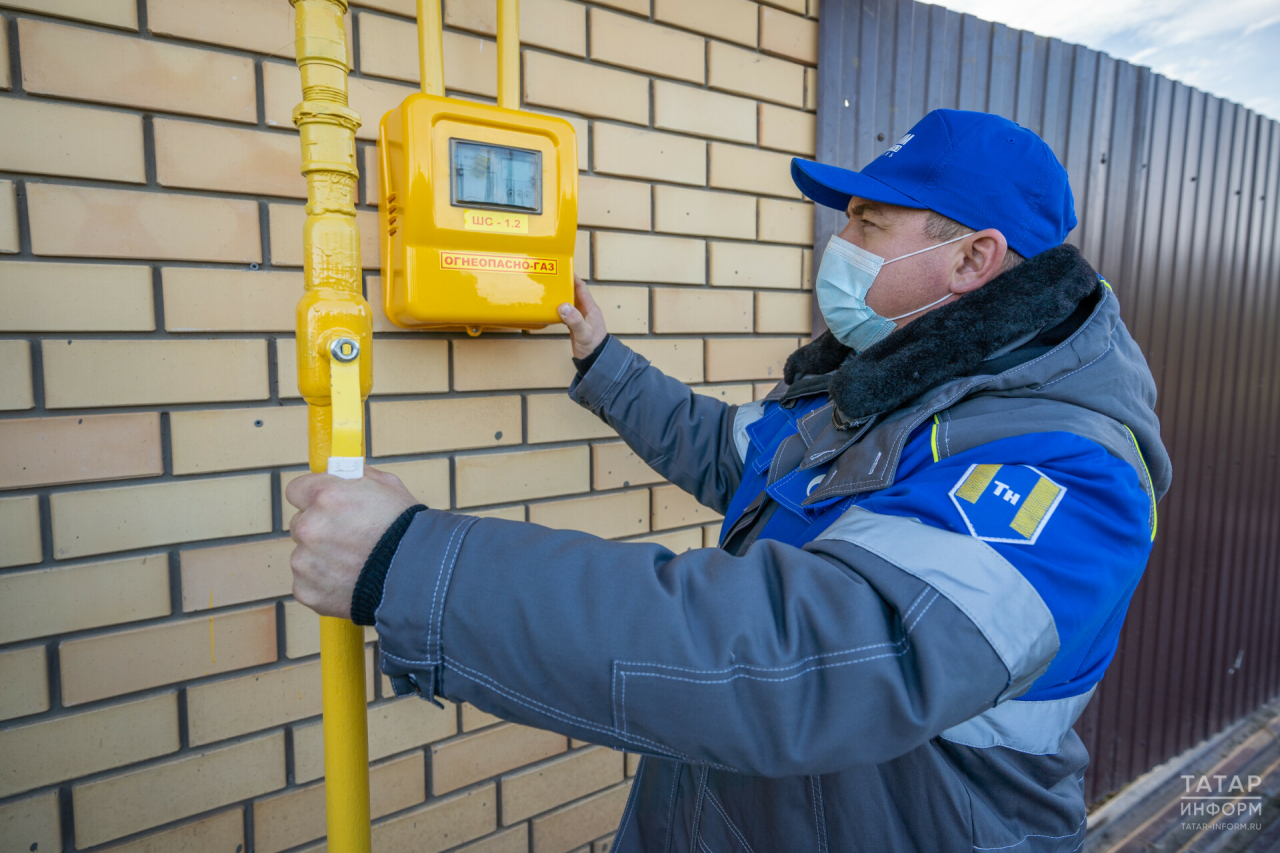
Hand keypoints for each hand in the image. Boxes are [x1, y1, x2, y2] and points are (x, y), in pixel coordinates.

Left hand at [286, 466, 416, 618]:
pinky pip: (308, 583)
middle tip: (349, 539)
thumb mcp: (388, 487)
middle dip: (320, 530)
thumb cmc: (407, 529)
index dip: (313, 498)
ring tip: (356, 565)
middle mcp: (309, 527)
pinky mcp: (306, 590)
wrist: (418, 576)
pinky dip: (325, 584)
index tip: (326, 507)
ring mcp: (305, 561)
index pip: (296, 490)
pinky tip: (351, 583)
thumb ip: (356, 477)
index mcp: (325, 495)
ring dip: (322, 559)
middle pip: (300, 525)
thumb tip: (340, 473)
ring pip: (304, 555)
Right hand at [558, 275, 607, 359]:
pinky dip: (559, 308)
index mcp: (590, 309)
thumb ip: (575, 320)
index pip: (581, 288)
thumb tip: (563, 306)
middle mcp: (586, 310)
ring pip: (569, 302)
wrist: (595, 361)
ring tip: (548, 291)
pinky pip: (566, 311)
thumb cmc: (593, 347)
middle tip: (551, 279)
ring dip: (561, 296)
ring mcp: (581, 317)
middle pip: (574, 293)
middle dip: (564, 285)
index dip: (573, 278)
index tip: (563, 269)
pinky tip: (550, 308)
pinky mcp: (575, 324)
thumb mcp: (584, 333)